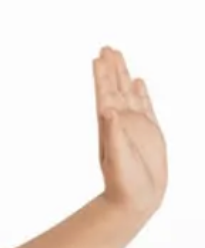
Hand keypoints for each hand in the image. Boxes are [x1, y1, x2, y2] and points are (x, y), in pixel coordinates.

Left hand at [94, 46, 166, 219]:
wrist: (135, 200)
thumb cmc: (123, 184)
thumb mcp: (116, 159)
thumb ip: (113, 135)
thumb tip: (107, 110)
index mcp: (110, 125)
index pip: (105, 94)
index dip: (102, 75)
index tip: (98, 56)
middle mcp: (121, 121)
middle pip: (115, 87)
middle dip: (111, 67)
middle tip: (107, 47)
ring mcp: (135, 125)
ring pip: (129, 92)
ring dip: (123, 74)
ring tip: (118, 56)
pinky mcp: (149, 131)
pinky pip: (144, 105)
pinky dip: (141, 92)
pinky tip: (138, 81)